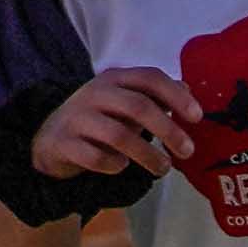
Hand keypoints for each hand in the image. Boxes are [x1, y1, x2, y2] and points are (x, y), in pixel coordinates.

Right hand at [31, 66, 200, 182]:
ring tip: (164, 168)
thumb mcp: (126, 102)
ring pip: (118, 135)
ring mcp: (77, 117)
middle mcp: (95, 93)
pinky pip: (94, 157)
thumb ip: (156, 96)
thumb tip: (188, 91)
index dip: (176, 96)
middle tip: (188, 151)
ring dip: (147, 154)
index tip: (197, 117)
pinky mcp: (64, 143)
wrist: (50, 138)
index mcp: (115, 78)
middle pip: (138, 106)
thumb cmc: (100, 118)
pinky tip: (122, 166)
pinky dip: (113, 164)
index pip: (149, 78)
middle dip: (168, 130)